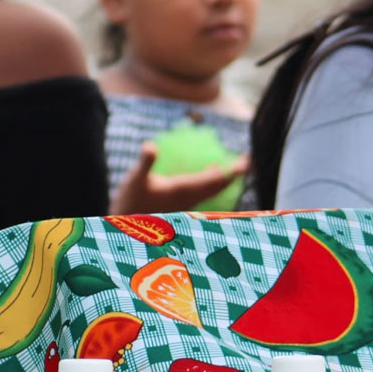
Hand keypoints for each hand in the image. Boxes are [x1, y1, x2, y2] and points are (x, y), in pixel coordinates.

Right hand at [107, 142, 248, 215]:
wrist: (126, 225)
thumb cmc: (130, 200)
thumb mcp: (135, 178)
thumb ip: (145, 162)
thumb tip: (150, 146)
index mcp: (184, 190)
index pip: (215, 180)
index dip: (232, 171)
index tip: (245, 162)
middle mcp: (189, 199)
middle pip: (218, 187)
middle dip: (232, 175)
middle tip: (245, 161)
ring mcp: (186, 204)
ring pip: (212, 191)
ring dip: (222, 179)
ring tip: (231, 167)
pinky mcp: (180, 206)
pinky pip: (203, 193)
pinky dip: (211, 183)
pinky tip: (208, 172)